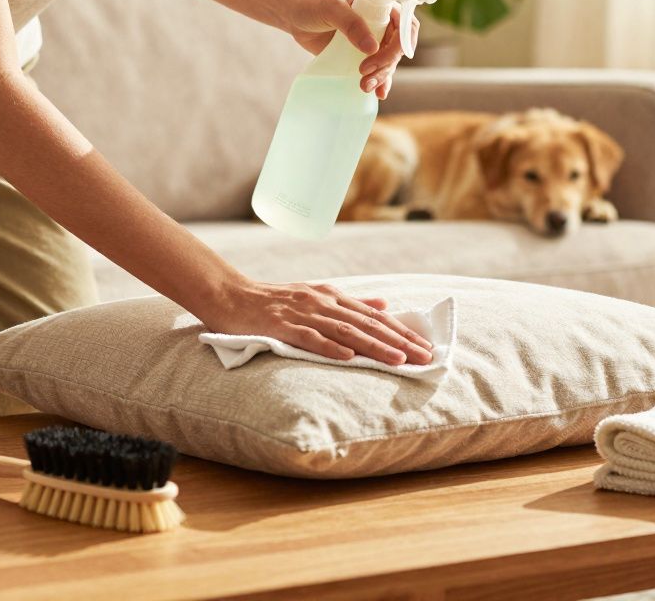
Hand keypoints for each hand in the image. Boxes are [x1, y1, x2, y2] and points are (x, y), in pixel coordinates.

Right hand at [198, 278, 433, 365]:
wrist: (229, 295)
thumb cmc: (272, 301)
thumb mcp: (315, 296)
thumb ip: (349, 303)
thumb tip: (384, 304)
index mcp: (331, 296)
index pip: (375, 315)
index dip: (401, 331)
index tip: (425, 347)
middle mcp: (321, 302)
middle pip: (367, 323)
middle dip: (398, 341)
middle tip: (424, 357)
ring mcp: (302, 313)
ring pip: (345, 331)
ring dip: (374, 346)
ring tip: (398, 360)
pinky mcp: (281, 326)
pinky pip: (309, 338)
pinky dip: (330, 348)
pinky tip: (349, 358)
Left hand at [281, 0, 419, 99]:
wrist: (293, 15)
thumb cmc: (311, 3)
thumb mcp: (331, 8)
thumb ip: (351, 24)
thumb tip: (372, 48)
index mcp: (380, 3)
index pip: (405, 21)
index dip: (403, 40)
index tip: (389, 55)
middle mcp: (380, 21)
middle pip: (397, 46)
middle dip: (386, 63)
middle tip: (365, 72)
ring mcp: (371, 39)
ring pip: (387, 61)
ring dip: (381, 76)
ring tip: (364, 86)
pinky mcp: (360, 55)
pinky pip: (376, 69)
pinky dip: (379, 81)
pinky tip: (377, 93)